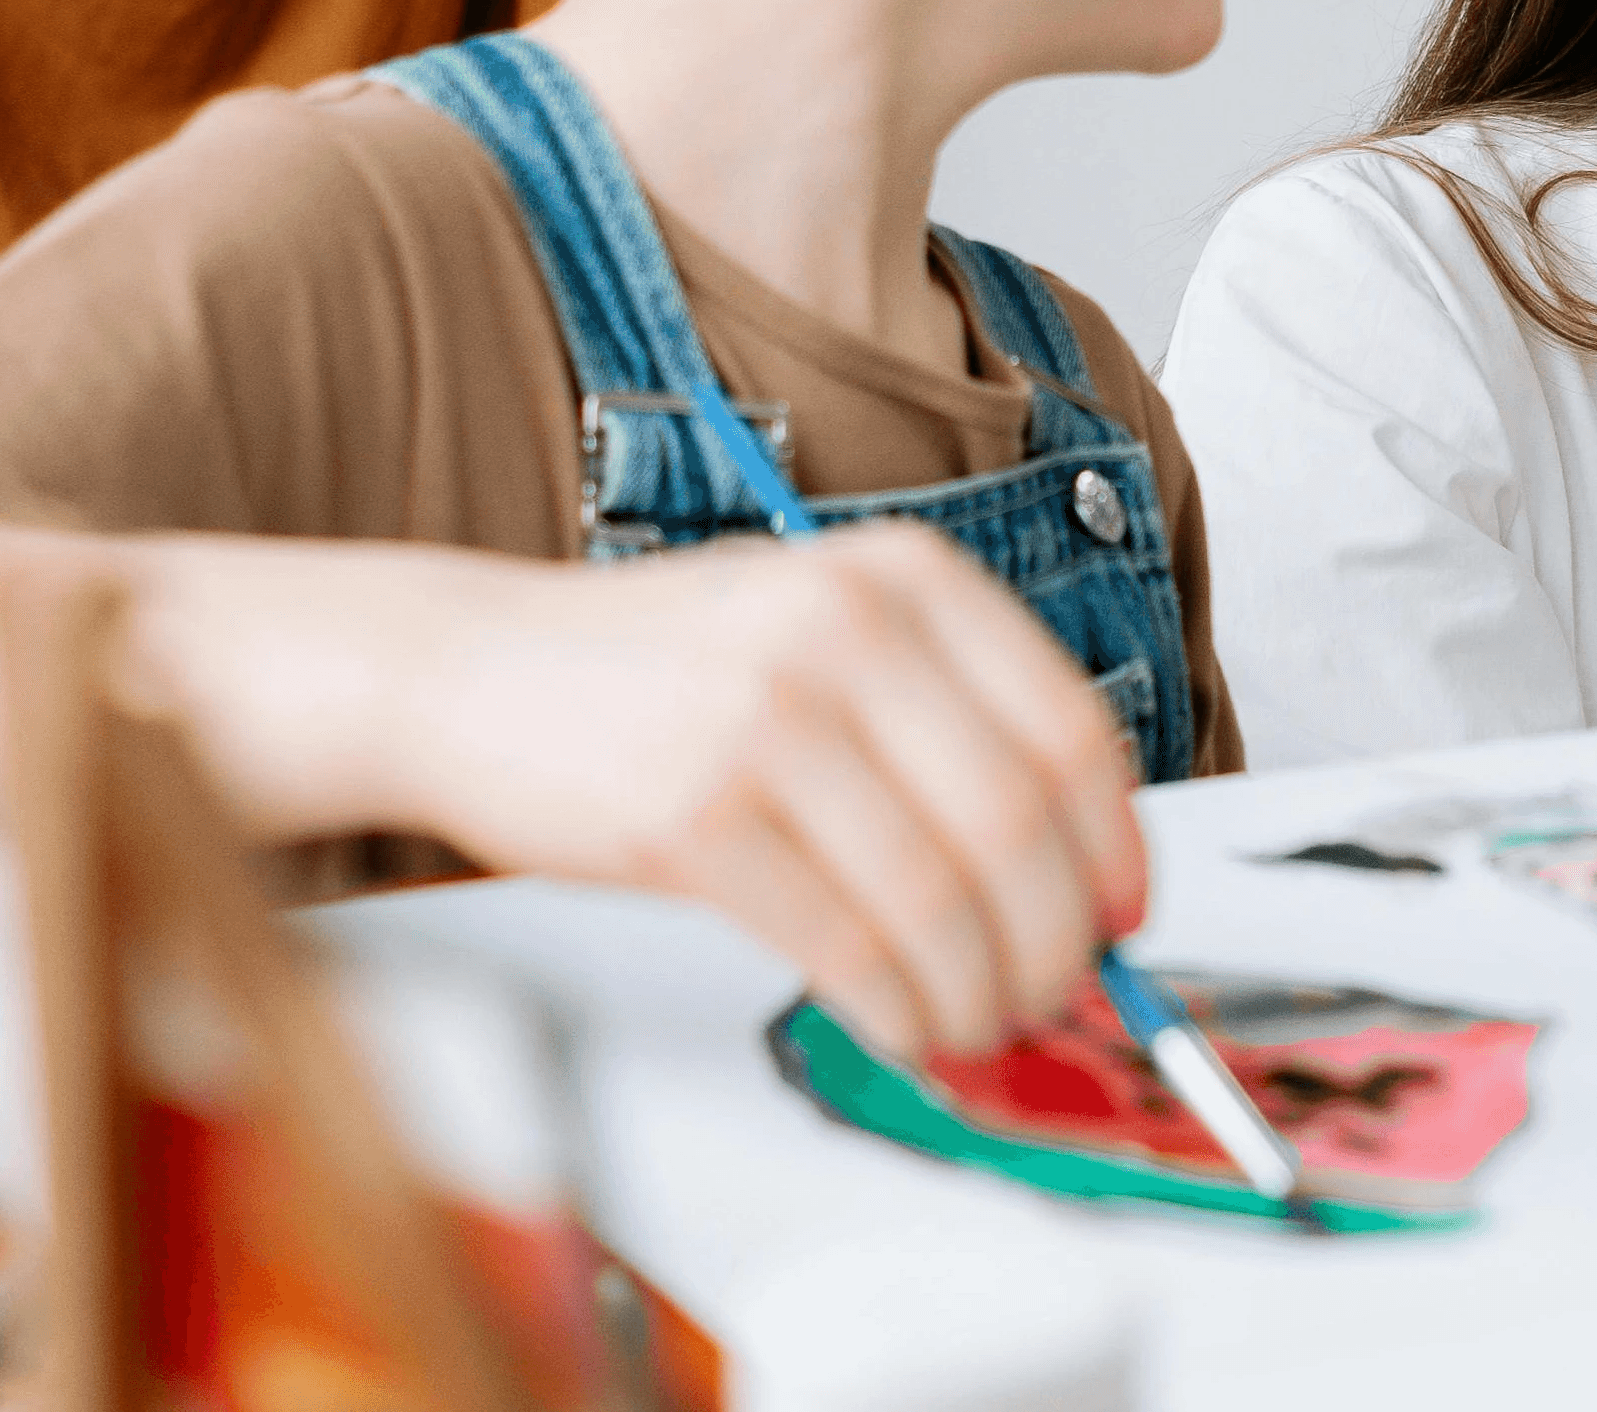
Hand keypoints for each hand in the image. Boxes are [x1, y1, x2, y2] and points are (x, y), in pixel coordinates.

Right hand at [400, 521, 1144, 1062]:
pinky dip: (900, 1010)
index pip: (1070, 728)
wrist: (472, 670)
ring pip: (942, 901)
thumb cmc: (657, 667)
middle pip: (1020, 826)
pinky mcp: (695, 816)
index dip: (1116, 846)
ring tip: (974, 1019)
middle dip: (1059, 941)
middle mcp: (844, 628)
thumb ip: (943, 715)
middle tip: (1054, 991)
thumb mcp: (819, 626)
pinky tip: (903, 1022)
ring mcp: (766, 717)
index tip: (1124, 914)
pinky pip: (848, 949)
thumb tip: (1074, 863)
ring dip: (980, 993)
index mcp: (901, 575)